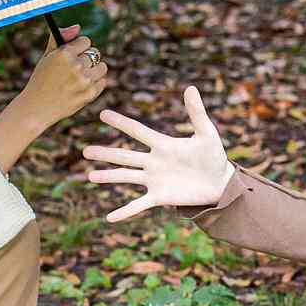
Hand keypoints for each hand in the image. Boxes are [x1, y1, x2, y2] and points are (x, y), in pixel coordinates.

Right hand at [18, 22, 110, 128]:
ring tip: (80, 77)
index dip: (79, 47)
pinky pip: (103, 81)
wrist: (37, 107)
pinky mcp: (90, 93)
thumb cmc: (41, 80)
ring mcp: (85, 80)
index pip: (85, 41)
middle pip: (95, 53)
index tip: (74, 54)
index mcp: (64, 54)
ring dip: (94, 70)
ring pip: (102, 67)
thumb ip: (61, 39)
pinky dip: (95, 83)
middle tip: (75, 68)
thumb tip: (77, 27)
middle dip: (86, 58)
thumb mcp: (47, 56)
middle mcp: (76, 66)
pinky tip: (82, 87)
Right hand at [83, 85, 233, 222]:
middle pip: (125, 156)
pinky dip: (125, 212)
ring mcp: (154, 180)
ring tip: (90, 176)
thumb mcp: (206, 133)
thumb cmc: (213, 156)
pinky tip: (110, 218)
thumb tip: (191, 87)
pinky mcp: (160, 198)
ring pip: (127, 177)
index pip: (137, 131)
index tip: (103, 114)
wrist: (220, 183)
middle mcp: (154, 162)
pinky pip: (138, 205)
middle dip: (105, 153)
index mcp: (163, 145)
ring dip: (109, 177)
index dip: (121, 122)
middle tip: (85, 151)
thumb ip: (197, 112)